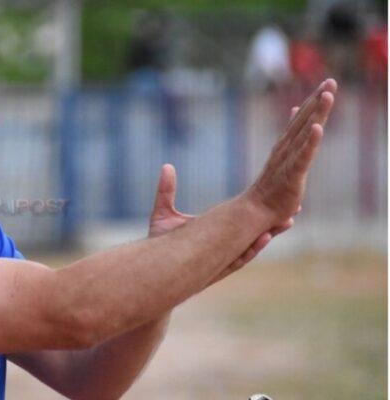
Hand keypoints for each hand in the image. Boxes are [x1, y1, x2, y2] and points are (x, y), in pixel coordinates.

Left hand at [148, 164, 292, 282]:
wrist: (152, 277)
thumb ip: (165, 192)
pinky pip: (238, 259)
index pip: (241, 220)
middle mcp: (221, 247)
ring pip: (251, 246)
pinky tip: (264, 237)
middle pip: (253, 232)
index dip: (257, 208)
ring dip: (269, 234)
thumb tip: (166, 166)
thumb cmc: (158, 247)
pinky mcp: (215, 269)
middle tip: (294, 207)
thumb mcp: (162, 215)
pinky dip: (251, 248)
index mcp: (214, 235)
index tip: (273, 193)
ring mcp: (220, 259)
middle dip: (273, 221)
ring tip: (286, 221)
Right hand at [245, 79, 336, 224]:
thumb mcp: (281, 169)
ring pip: (304, 133)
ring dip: (316, 112)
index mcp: (283, 149)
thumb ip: (291, 148)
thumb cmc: (268, 194)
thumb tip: (303, 133)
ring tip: (327, 94)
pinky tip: (317, 127)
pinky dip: (310, 141)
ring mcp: (287, 162)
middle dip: (317, 100)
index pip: (298, 123)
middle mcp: (284, 151)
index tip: (322, 87)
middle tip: (330, 81)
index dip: (311, 104)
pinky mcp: (292, 175)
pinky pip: (303, 156)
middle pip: (303, 121)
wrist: (253, 213)